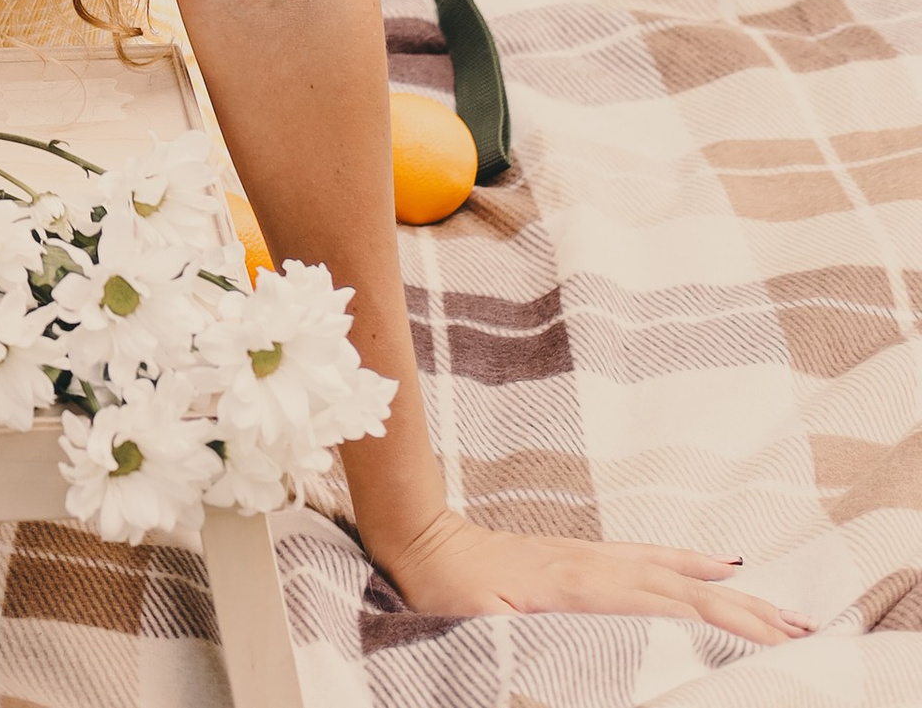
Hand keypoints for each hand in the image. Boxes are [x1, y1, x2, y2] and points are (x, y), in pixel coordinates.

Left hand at [373, 508, 808, 643]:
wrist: (415, 539)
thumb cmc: (442, 591)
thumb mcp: (478, 629)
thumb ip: (517, 652)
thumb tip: (541, 675)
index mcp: (576, 586)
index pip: (663, 603)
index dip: (718, 618)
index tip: (767, 636)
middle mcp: (591, 565)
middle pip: (681, 588)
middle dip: (743, 609)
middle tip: (799, 629)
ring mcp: (587, 556)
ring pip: (669, 570)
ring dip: (723, 589)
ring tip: (772, 603)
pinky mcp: (579, 557)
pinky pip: (645, 559)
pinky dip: (686, 565)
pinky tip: (707, 568)